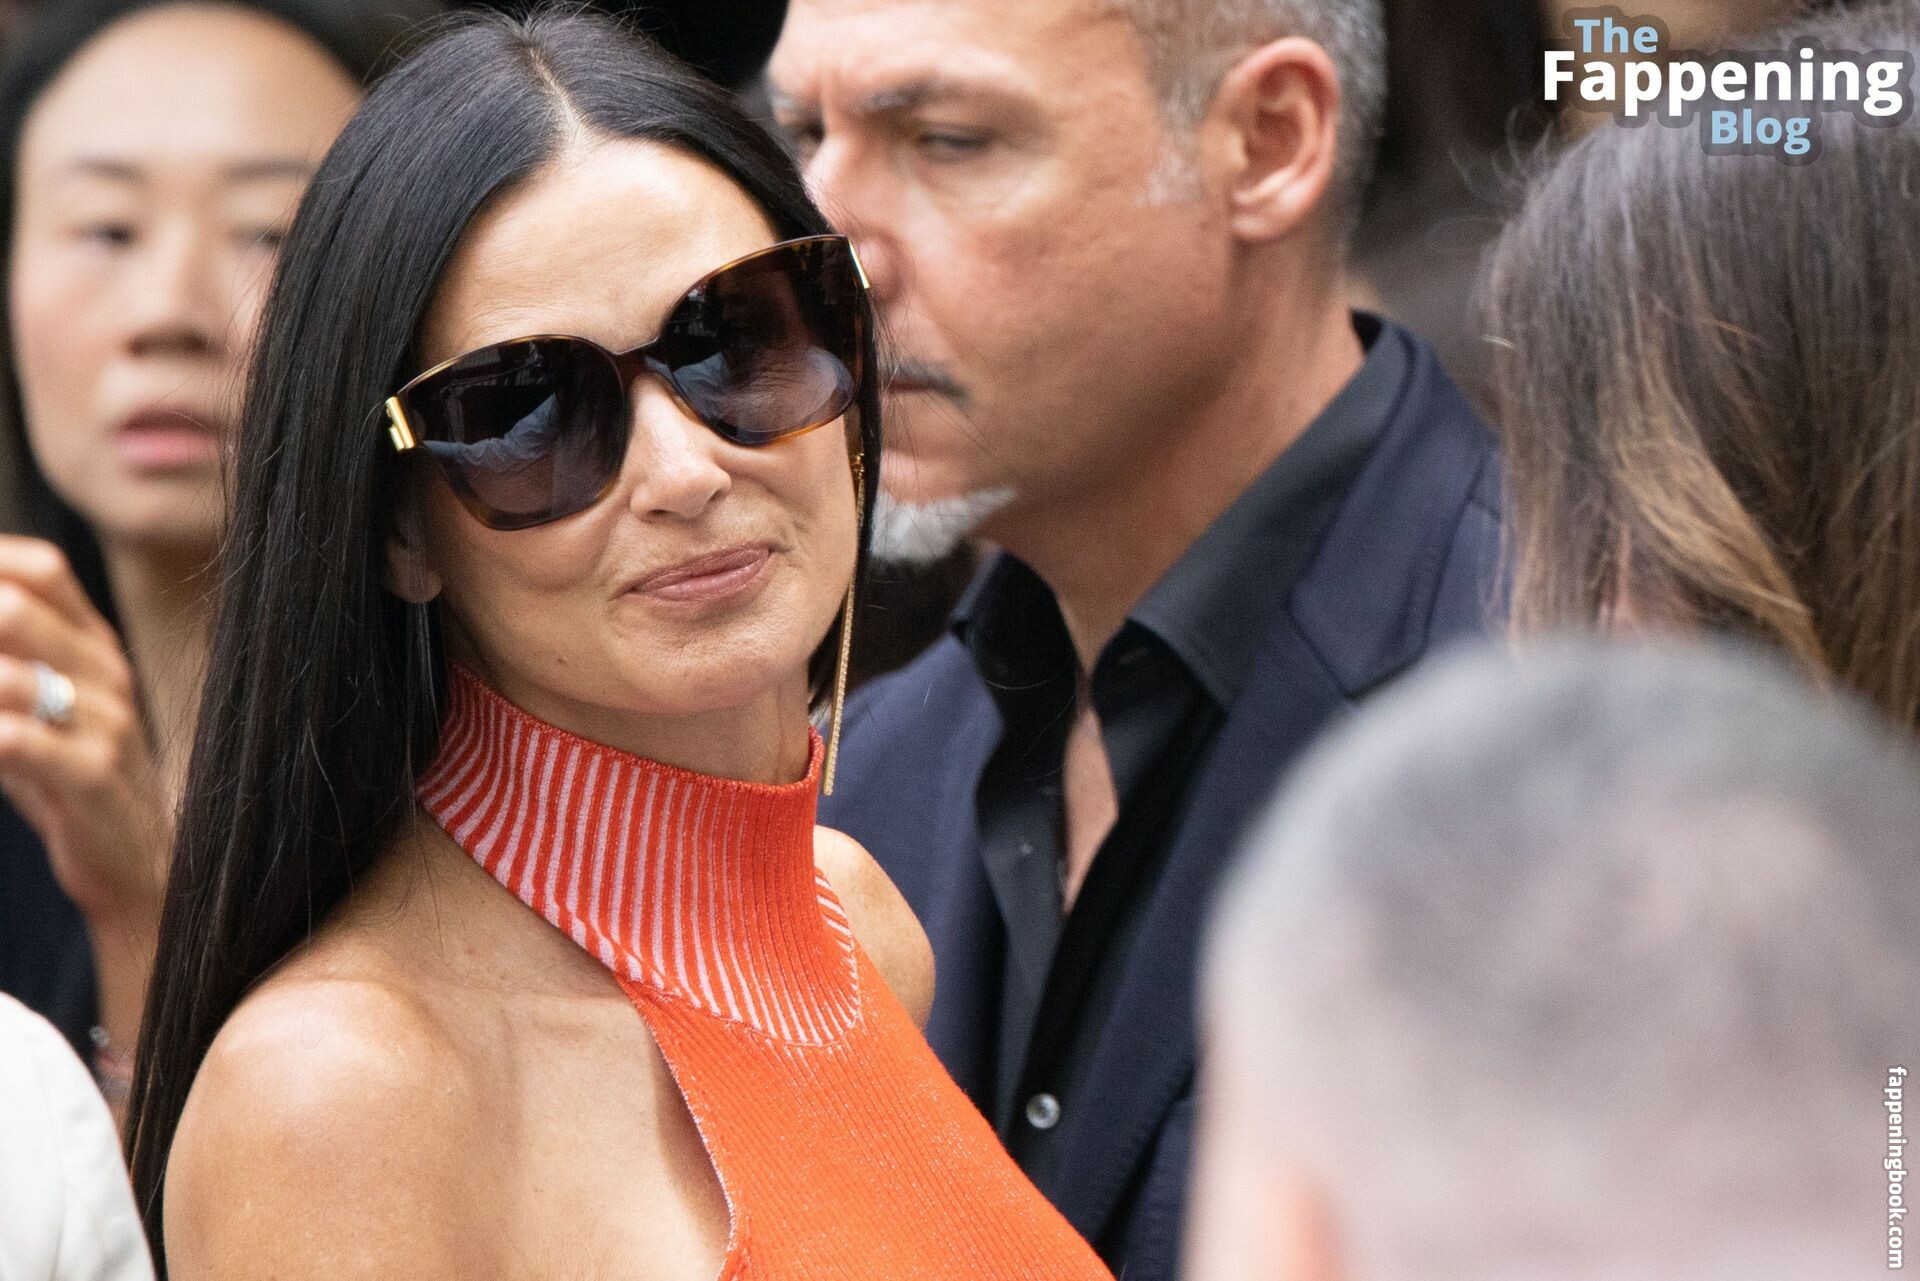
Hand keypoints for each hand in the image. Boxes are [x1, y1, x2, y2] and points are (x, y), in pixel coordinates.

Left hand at [0, 536, 169, 924]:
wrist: (140, 861)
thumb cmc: (72, 780)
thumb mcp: (42, 710)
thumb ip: (3, 664)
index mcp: (96, 649)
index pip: (43, 572)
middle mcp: (106, 677)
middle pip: (18, 608)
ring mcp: (104, 726)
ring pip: (8, 678)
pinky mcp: (90, 779)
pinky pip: (16, 743)